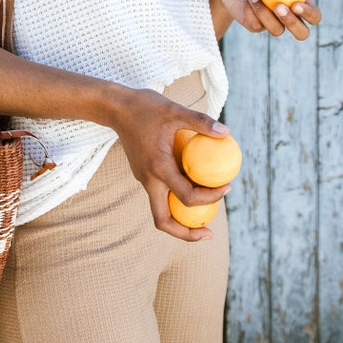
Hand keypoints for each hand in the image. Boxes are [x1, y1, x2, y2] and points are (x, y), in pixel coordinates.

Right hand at [106, 86, 231, 242]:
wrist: (115, 108)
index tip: (227, 188)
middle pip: (163, 221)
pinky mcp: (143, 174)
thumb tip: (226, 133)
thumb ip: (200, 122)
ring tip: (205, 217)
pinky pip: (160, 195)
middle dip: (186, 234)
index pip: (187, 197)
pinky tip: (193, 185)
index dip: (210, 198)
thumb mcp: (175, 110)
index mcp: (158, 168)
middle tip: (209, 234)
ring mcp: (144, 179)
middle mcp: (149, 180)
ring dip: (181, 220)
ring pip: (160, 211)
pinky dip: (176, 199)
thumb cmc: (145, 107)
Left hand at [216, 0, 321, 39]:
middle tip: (278, 6)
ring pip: (277, 30)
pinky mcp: (255, 26)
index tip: (296, 4)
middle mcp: (288, 17)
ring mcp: (271, 23)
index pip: (313, 15)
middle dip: (293, 23)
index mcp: (298, 2)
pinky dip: (250, 11)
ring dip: (264, 13)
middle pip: (302, 33)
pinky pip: (257, 25)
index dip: (309, 14)